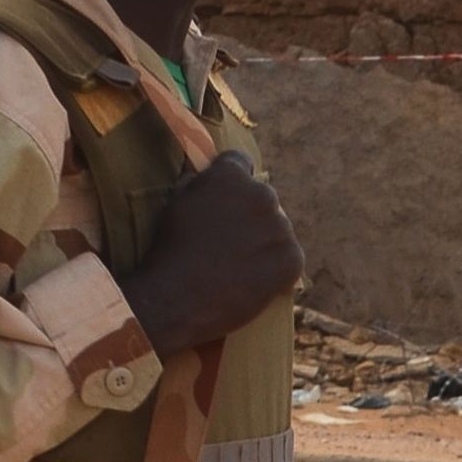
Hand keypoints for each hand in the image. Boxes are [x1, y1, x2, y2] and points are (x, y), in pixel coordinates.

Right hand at [112, 153, 302, 356]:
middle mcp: (262, 193)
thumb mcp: (174, 201)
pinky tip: (250, 279)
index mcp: (231, 174)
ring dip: (262, 241)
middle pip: (262, 198)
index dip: (229, 183)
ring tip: (236, 266)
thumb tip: (202, 173)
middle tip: (228, 241)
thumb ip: (195, 182)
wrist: (178, 298)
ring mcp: (280, 227)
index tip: (223, 202)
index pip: (240, 164)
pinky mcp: (292, 258)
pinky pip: (288, 257)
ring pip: (276, 229)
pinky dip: (274, 267)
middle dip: (249, 213)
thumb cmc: (169, 249)